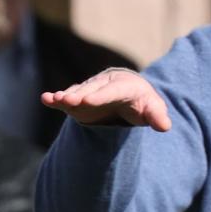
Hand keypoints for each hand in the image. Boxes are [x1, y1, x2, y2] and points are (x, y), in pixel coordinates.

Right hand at [40, 67, 170, 130]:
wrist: (130, 96)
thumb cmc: (143, 103)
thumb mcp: (153, 109)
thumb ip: (157, 116)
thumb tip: (165, 126)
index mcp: (124, 86)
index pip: (111, 91)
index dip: (100, 96)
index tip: (89, 101)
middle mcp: (104, 85)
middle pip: (91, 90)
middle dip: (79, 94)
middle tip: (68, 99)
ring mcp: (90, 91)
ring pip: (78, 92)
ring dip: (66, 95)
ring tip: (54, 99)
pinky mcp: (80, 99)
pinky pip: (68, 98)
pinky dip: (56, 99)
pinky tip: (45, 99)